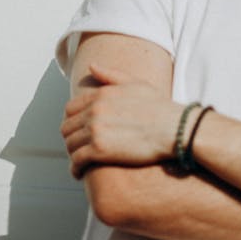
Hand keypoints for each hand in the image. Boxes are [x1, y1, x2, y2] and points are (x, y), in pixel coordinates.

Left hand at [61, 63, 180, 178]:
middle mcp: (94, 110)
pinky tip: (80, 173)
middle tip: (79, 149)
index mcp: (101, 94)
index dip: (72, 122)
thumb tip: (92, 66)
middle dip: (71, 139)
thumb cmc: (159, 107)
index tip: (78, 132)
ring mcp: (96, 130)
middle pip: (67, 127)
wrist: (173, 128)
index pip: (70, 109)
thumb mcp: (135, 83)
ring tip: (80, 162)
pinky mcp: (100, 150)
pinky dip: (75, 169)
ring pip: (69, 145)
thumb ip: (111, 75)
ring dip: (72, 155)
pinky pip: (76, 161)